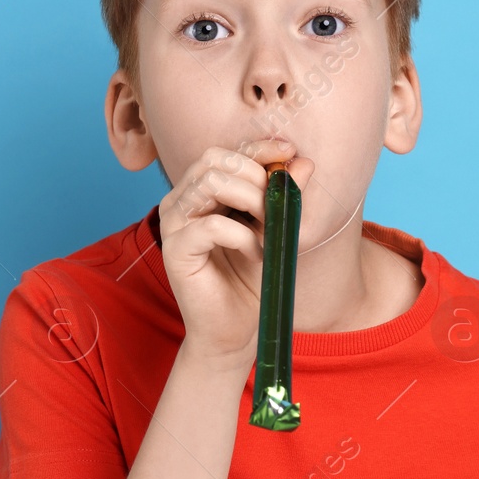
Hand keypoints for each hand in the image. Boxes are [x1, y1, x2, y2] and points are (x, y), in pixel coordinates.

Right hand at [158, 139, 315, 373]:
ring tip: (270, 230)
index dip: (258, 148)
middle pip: (215, 159)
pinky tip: (258, 253)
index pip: (226, 153)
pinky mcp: (175, 249)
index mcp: (201, 191)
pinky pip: (213, 226)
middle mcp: (182, 200)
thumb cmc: (251, 279)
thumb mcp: (276, 230)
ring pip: (212, 183)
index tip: (289, 153)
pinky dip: (244, 236)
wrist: (235, 330)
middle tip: (278, 208)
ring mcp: (174, 223)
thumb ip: (285, 196)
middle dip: (256, 176)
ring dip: (252, 201)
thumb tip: (304, 162)